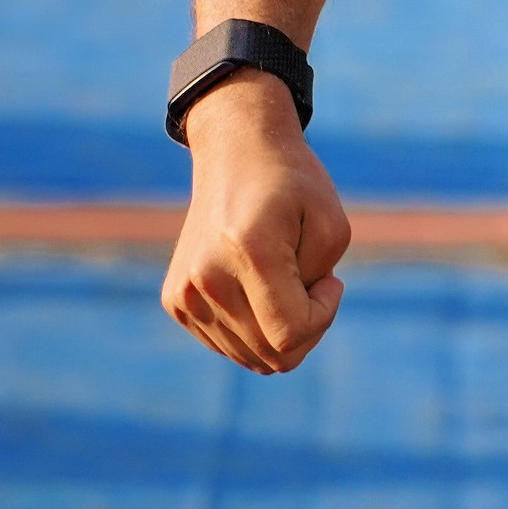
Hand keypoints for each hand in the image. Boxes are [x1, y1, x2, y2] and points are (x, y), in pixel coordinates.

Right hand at [162, 74, 351, 372]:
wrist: (235, 152)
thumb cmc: (293, 185)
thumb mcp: (332, 226)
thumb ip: (321, 286)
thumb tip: (289, 336)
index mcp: (248, 251)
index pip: (290, 334)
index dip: (323, 316)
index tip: (330, 280)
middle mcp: (205, 277)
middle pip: (271, 356)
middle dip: (306, 326)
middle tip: (310, 280)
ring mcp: (184, 293)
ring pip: (250, 357)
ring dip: (279, 327)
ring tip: (282, 278)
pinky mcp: (175, 300)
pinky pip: (228, 345)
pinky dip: (252, 326)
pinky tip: (255, 284)